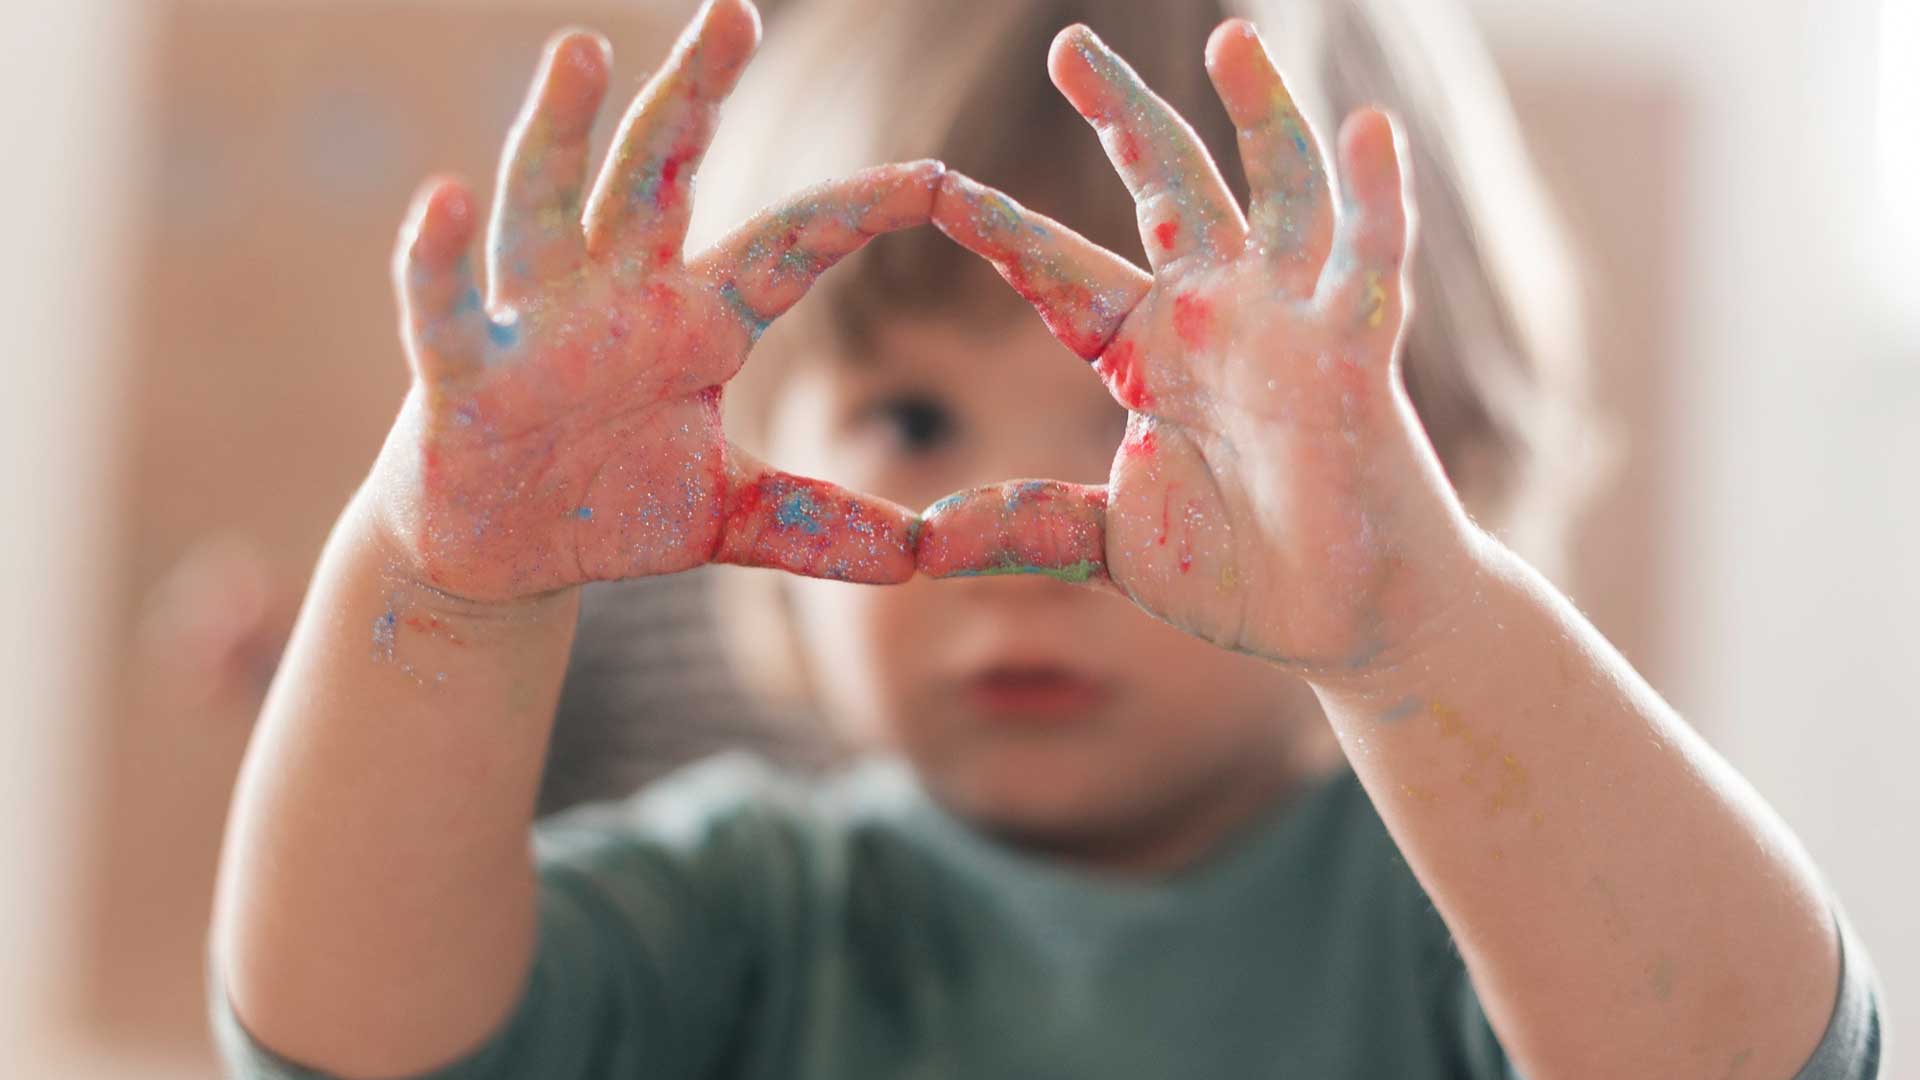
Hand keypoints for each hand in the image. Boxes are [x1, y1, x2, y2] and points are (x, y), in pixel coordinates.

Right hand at [368, 0, 938, 603]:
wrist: (496, 555)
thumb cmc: (607, 507)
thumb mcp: (727, 518)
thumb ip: (819, 525)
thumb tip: (924, 557)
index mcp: (696, 322)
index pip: (790, 246)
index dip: (859, 211)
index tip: (939, 178)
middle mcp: (617, 295)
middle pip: (657, 172)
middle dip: (694, 93)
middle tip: (737, 13)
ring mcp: (535, 322)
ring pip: (548, 204)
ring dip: (562, 129)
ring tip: (585, 49)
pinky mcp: (461, 369)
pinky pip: (446, 305)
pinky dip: (440, 256)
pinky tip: (445, 197)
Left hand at [921, 20, 1469, 672]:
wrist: (1345, 621)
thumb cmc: (1240, 576)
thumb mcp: (1111, 545)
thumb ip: (1027, 528)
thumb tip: (920, 544)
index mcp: (1147, 353)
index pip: (1060, 273)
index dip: (1002, 230)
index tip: (932, 184)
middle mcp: (1217, 316)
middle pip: (1167, 187)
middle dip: (1124, 115)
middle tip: (1069, 45)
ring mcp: (1292, 324)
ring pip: (1277, 191)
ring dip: (1261, 113)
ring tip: (1228, 37)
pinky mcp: (1358, 353)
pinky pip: (1372, 260)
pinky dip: (1377, 194)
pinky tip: (1369, 123)